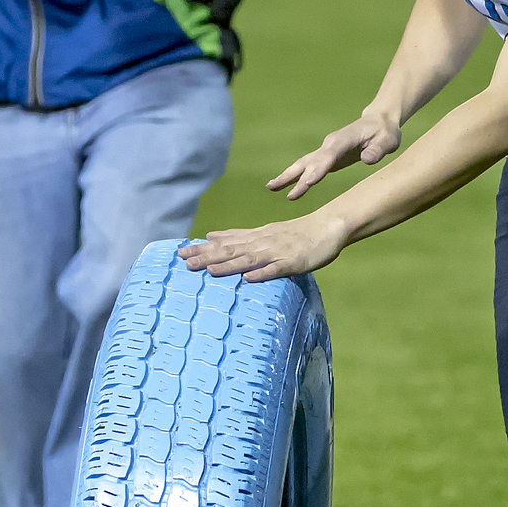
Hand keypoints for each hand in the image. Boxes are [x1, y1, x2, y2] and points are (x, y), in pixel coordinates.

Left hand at [178, 210, 351, 282]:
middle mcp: (262, 243)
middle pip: (231, 250)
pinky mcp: (293, 263)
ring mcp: (277, 253)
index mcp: (254, 237)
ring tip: (208, 270)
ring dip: (228, 265)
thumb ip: (238, 236)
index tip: (179, 253)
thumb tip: (210, 235)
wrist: (327, 227)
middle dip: (207, 256)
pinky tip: (248, 279)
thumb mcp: (263, 231)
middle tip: (183, 261)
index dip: (202, 248)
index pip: (224, 243)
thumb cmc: (296, 233)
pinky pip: (276, 269)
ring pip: (248, 259)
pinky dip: (262, 274)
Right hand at [268, 111, 404, 201]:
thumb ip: (378, 149)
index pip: (329, 156)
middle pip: (311, 161)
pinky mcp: (325, 158)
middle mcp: (330, 144)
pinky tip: (280, 187)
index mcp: (343, 140)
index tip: (308, 182)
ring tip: (270, 187)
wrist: (378, 123)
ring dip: (287, 176)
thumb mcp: (388, 140)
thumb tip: (367, 159)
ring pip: (303, 164)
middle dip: (296, 176)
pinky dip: (293, 177)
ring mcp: (325, 150)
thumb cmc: (384, 133)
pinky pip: (306, 168)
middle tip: (281, 190)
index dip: (319, 169)